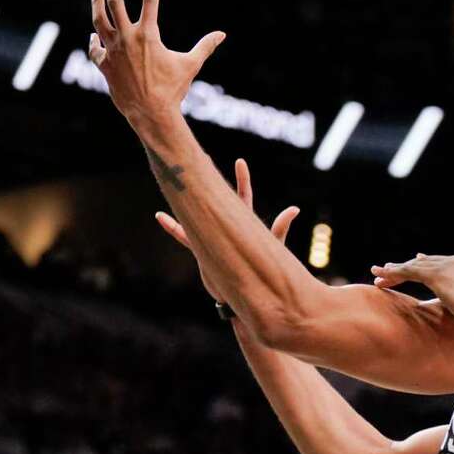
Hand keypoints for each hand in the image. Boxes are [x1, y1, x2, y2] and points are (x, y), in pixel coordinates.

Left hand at [89, 0, 224, 127]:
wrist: (151, 113)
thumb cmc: (172, 90)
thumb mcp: (190, 65)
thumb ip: (204, 47)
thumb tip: (222, 34)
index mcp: (148, 35)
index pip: (150, 1)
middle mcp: (127, 38)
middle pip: (115, 2)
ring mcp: (113, 51)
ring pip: (99, 21)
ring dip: (96, 4)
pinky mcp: (104, 65)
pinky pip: (95, 50)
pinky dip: (93, 43)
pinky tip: (93, 37)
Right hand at [157, 158, 297, 306]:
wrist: (250, 294)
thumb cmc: (265, 269)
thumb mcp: (275, 247)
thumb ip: (281, 227)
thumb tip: (294, 208)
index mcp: (244, 222)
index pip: (244, 197)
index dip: (243, 180)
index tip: (240, 161)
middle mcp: (225, 226)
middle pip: (216, 199)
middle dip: (209, 180)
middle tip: (202, 159)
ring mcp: (213, 236)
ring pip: (196, 215)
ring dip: (188, 199)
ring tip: (176, 182)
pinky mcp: (203, 251)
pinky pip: (186, 237)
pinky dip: (174, 228)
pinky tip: (160, 216)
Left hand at [371, 253, 453, 325]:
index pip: (441, 263)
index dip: (424, 265)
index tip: (415, 263)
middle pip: (424, 263)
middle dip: (406, 267)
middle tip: (389, 269)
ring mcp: (445, 266)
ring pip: (413, 266)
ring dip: (394, 270)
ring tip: (379, 274)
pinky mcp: (435, 275)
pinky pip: (409, 271)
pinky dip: (394, 273)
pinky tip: (383, 278)